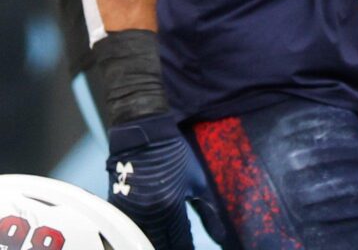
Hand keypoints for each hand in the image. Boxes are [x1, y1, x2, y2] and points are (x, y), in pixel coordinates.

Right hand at [107, 113, 223, 249]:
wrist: (144, 136)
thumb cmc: (176, 155)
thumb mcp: (197, 181)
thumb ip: (209, 211)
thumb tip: (223, 236)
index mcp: (171, 208)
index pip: (180, 243)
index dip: (187, 248)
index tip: (191, 248)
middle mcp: (149, 216)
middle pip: (159, 246)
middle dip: (169, 247)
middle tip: (177, 244)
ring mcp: (129, 215)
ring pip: (142, 241)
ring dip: (154, 243)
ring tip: (165, 242)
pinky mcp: (116, 211)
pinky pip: (128, 232)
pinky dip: (138, 236)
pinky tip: (148, 236)